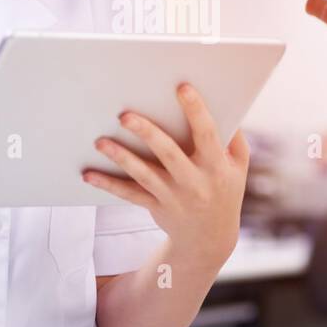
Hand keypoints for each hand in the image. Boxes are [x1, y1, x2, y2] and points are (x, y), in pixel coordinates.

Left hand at [82, 83, 248, 268]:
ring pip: (143, 174)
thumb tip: (224, 103)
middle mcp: (194, 181)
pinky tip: (88, 174)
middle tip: (125, 115)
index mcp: (216, 166)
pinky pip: (129, 194)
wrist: (210, 239)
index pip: (207, 135)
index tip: (182, 87)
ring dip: (121, 157)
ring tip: (100, 142)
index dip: (196, 111)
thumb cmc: (225, 190)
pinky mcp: (155, 206)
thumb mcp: (238, 166)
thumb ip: (233, 137)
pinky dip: (107, 184)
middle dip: (147, 133)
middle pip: (169, 153)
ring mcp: (173, 196)